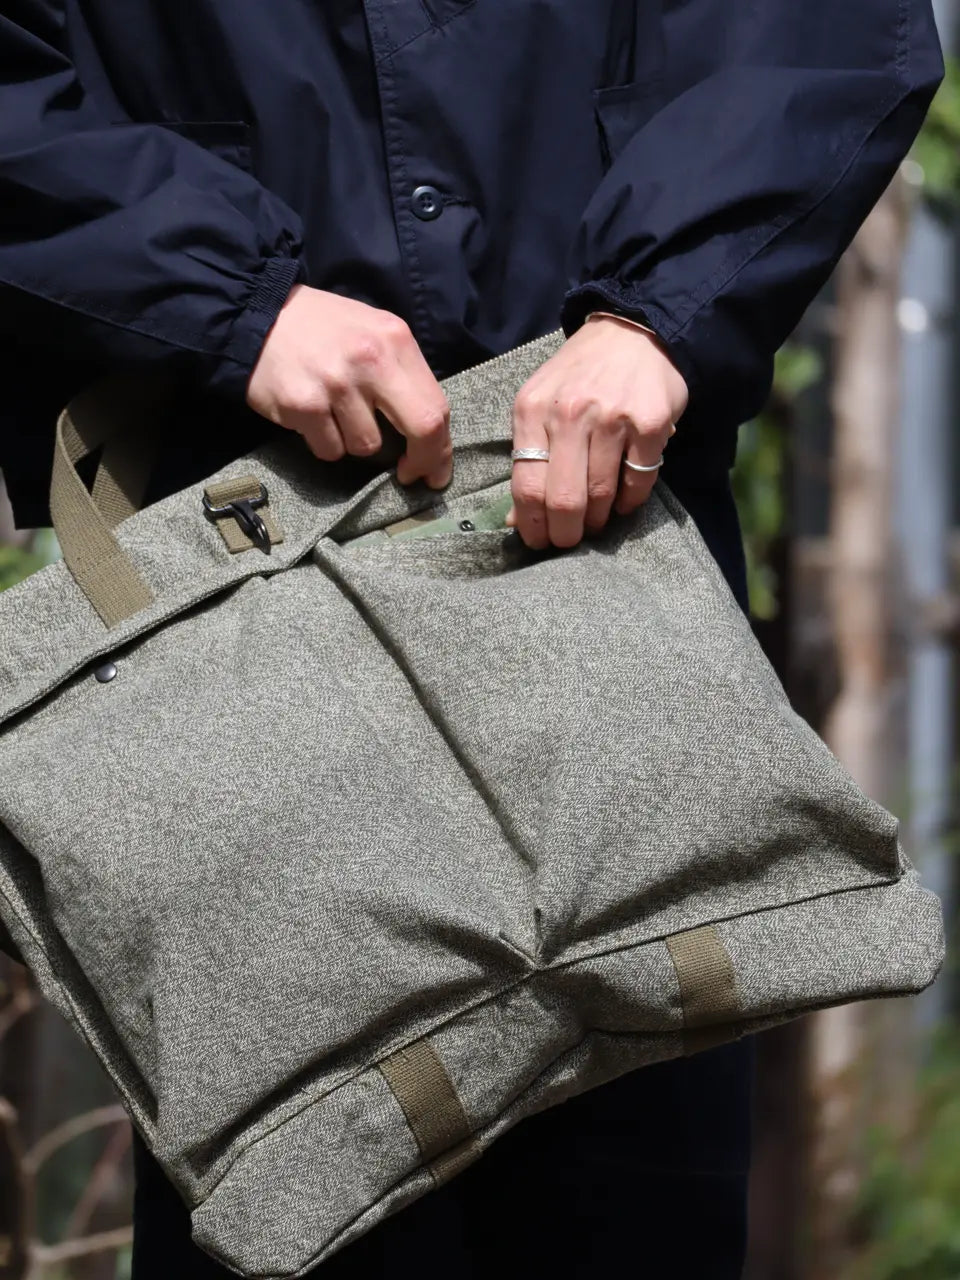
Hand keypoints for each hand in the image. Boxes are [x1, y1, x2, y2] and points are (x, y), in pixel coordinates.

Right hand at [246, 284, 452, 487]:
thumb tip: (428, 430)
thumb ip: (400, 371)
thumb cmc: (321, 327)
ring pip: (366, 446)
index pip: (437, 406)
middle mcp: (370, 360)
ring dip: (353, 441)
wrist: (256, 313)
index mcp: (395, 340)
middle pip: (420, 428)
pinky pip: (330, 450)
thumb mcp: (372, 330)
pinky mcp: (303, 405)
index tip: (434, 469)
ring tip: (335, 412)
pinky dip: (324, 441)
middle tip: (409, 475)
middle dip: (421, 461)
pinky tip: (312, 414)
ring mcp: (336, 385)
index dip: (440, 447)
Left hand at [506, 314, 688, 547]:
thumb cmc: (578, 375)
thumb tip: (516, 518)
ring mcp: (612, 418)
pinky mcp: (650, 424)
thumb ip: (526, 456)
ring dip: (598, 519)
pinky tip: (623, 503)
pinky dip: (629, 503)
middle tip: (570, 541)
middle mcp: (569, 414)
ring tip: (596, 522)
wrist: (630, 332)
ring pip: (601, 495)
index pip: (526, 486)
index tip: (539, 542)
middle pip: (563, 499)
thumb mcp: (539, 405)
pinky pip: (637, 482)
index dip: (533, 526)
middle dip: (566, 534)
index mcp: (532, 410)